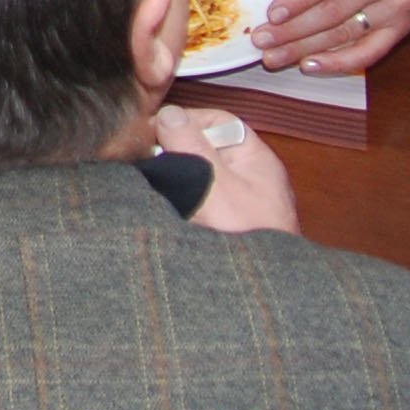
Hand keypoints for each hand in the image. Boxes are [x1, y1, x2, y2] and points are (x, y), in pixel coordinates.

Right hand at [154, 105, 300, 233]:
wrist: (257, 297)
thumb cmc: (247, 239)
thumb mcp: (215, 185)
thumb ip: (191, 146)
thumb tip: (170, 113)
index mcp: (255, 160)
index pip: (218, 121)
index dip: (186, 121)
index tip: (156, 131)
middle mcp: (249, 179)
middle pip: (205, 148)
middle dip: (176, 153)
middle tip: (152, 161)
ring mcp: (238, 205)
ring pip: (198, 176)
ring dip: (177, 180)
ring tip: (158, 188)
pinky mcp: (224, 226)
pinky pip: (197, 201)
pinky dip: (181, 203)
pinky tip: (167, 210)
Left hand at [252, 0, 409, 73]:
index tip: (274, 14)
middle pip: (334, 11)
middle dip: (294, 29)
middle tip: (263, 39)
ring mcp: (395, 6)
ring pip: (345, 34)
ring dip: (306, 49)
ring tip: (275, 55)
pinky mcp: (400, 28)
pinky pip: (368, 52)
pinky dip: (338, 63)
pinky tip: (310, 65)